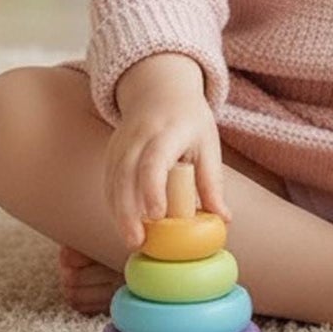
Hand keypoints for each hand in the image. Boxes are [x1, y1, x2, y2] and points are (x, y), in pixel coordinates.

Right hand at [105, 54, 227, 248]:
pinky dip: (113, 205)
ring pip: (113, 181)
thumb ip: (212, 182)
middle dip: (128, 211)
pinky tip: (123, 225)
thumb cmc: (190, 120)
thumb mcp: (208, 144)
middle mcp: (139, 136)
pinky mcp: (112, 152)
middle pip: (126, 175)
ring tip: (131, 240)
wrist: (160, 89)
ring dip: (118, 213)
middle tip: (138, 242)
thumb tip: (224, 219)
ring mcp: (121, 143)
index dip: (152, 188)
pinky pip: (108, 181)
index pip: (154, 160)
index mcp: (169, 131)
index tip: (157, 215)